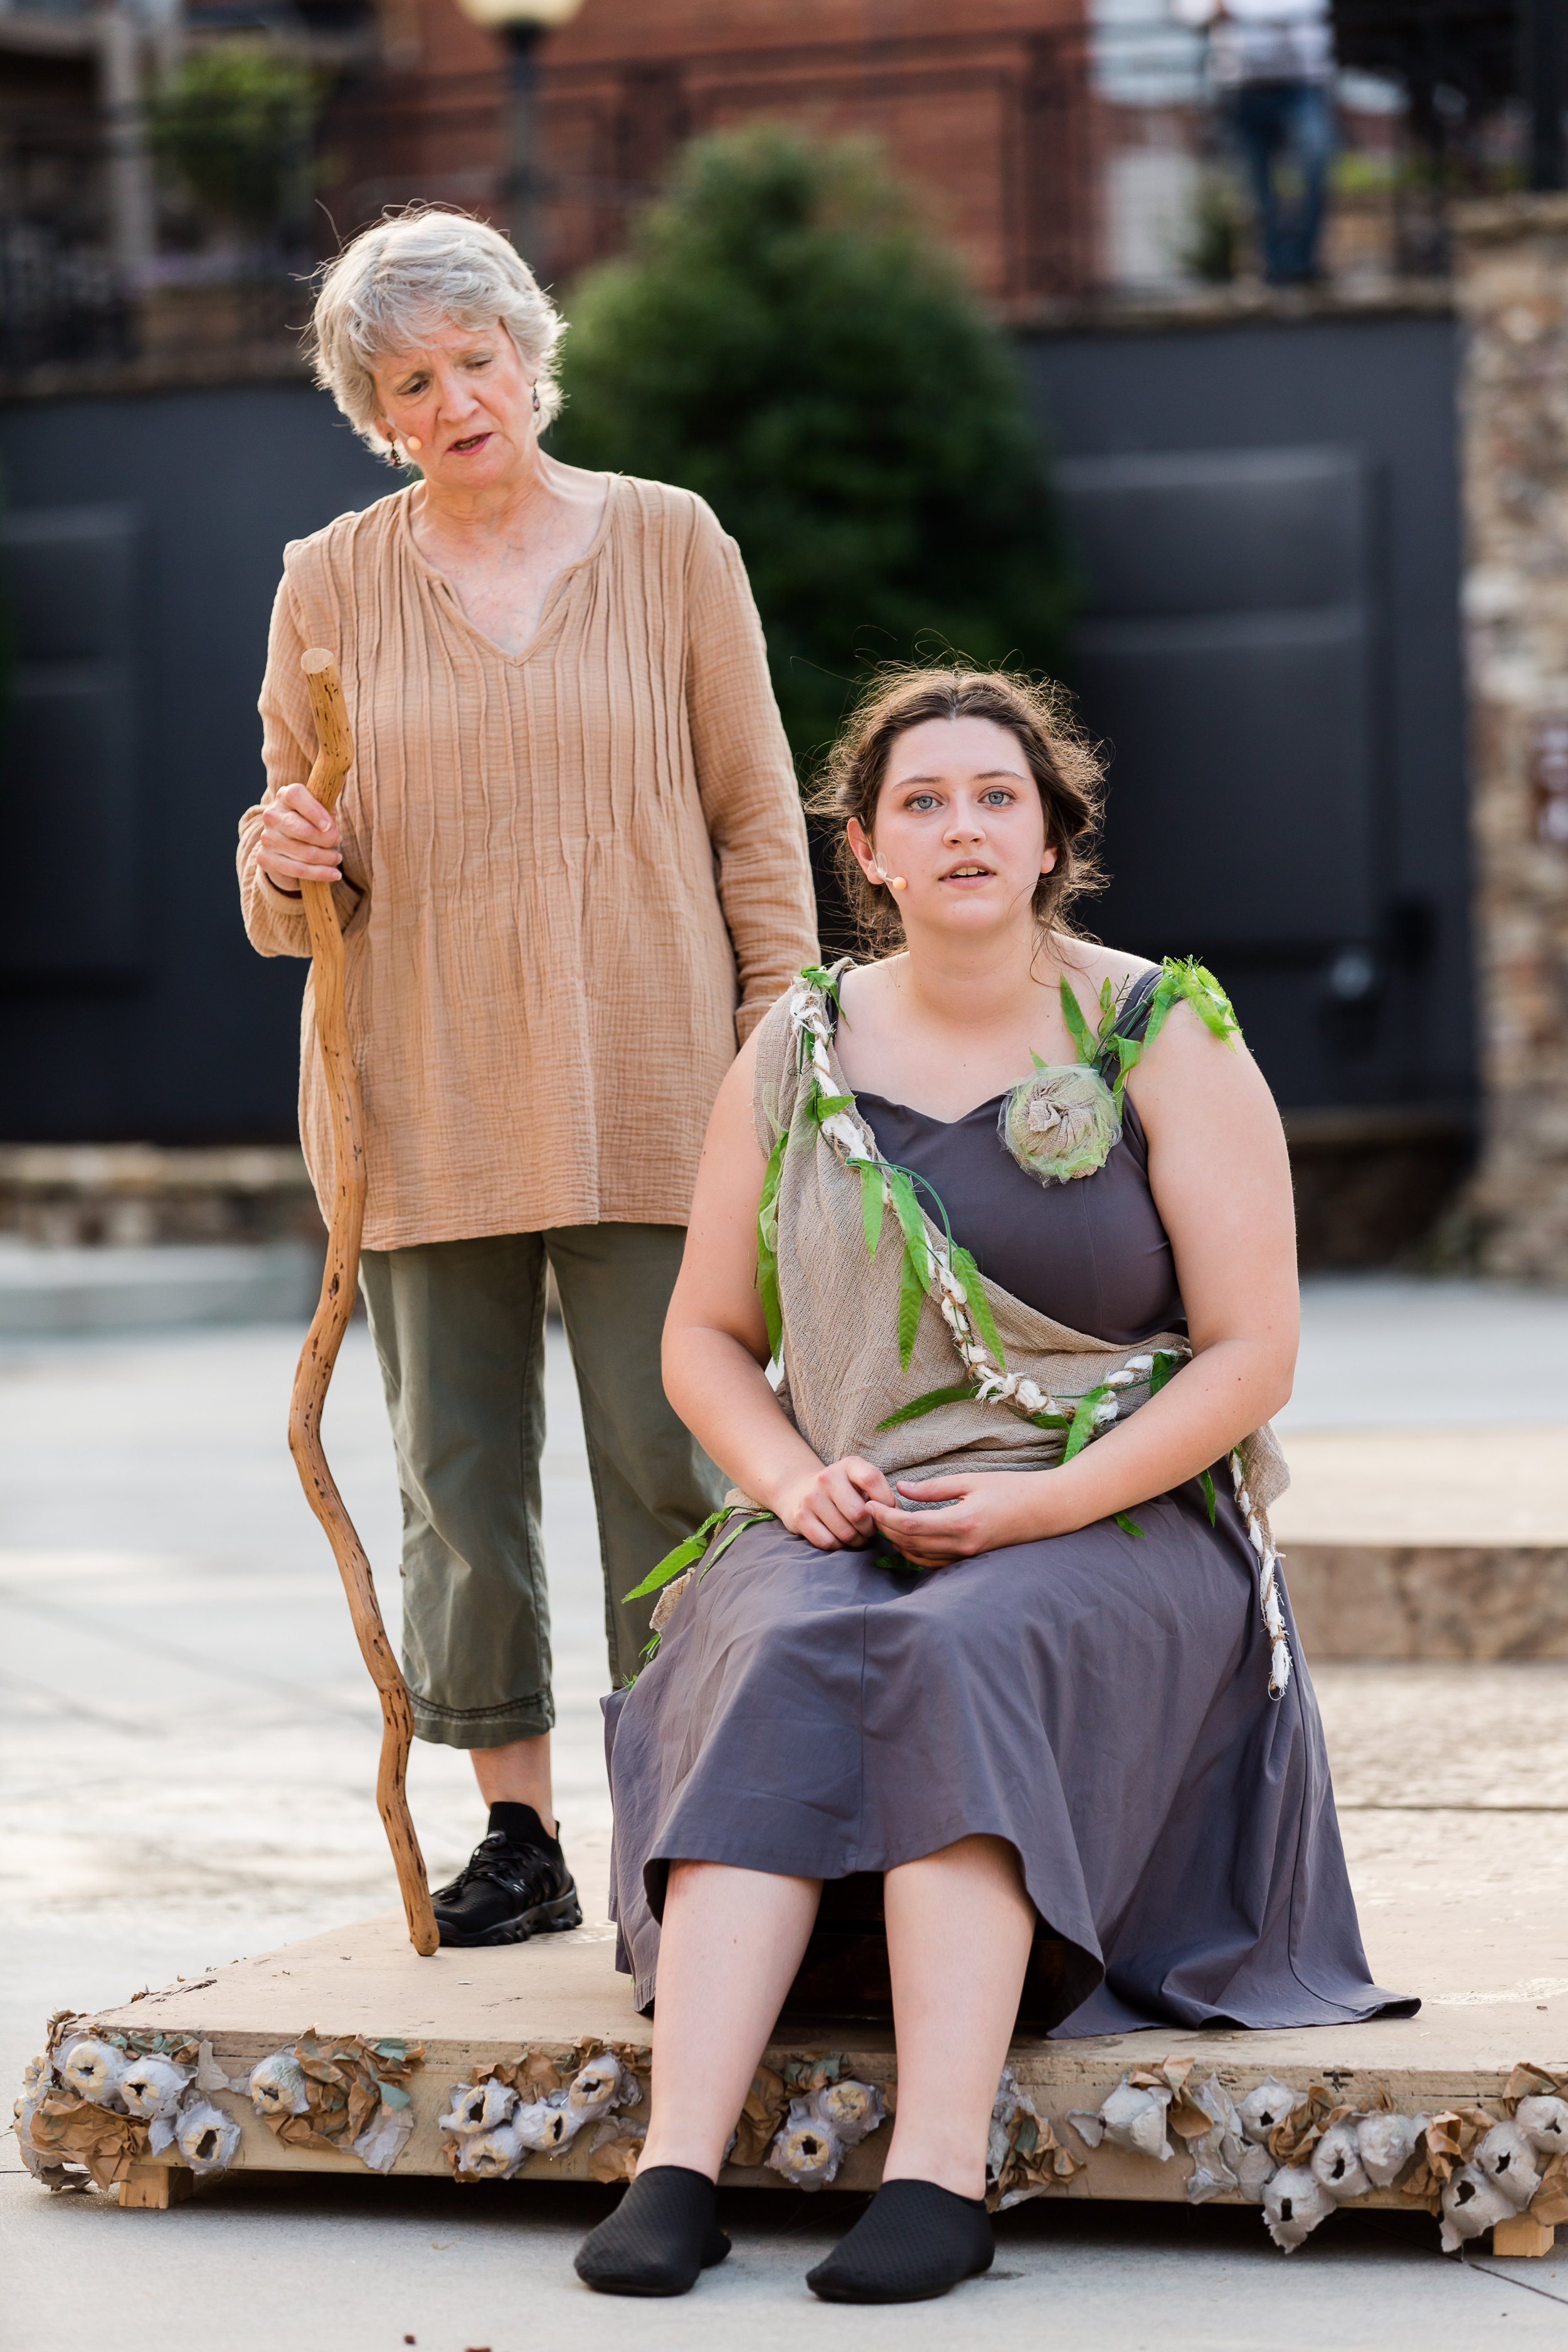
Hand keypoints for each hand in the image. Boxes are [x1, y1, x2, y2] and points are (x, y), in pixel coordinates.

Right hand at [257, 783, 342, 887]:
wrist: (286, 846)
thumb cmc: (310, 822)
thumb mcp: (322, 807)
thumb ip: (330, 793)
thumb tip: (342, 772)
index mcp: (285, 796)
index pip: (296, 795)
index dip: (314, 810)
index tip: (330, 826)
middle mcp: (272, 815)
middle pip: (303, 829)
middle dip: (328, 840)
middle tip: (338, 841)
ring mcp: (267, 837)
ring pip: (305, 853)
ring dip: (328, 858)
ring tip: (337, 857)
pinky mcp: (265, 858)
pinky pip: (297, 870)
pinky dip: (320, 874)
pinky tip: (334, 874)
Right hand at [771, 1454, 897, 1550]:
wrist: (800, 1490)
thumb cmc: (843, 1491)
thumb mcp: (862, 1484)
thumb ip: (884, 1496)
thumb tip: (899, 1516)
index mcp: (849, 1465)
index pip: (872, 1479)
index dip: (886, 1501)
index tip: (886, 1511)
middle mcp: (828, 1477)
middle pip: (859, 1514)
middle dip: (870, 1529)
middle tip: (869, 1529)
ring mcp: (811, 1497)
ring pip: (845, 1533)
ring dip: (856, 1540)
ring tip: (856, 1535)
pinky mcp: (800, 1517)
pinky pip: (828, 1542)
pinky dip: (838, 1546)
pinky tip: (839, 1538)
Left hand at [867, 1470, 1063, 1566]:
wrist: (1047, 1509)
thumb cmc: (1012, 1489)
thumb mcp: (972, 1480)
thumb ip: (934, 1488)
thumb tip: (902, 1489)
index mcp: (961, 1523)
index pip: (910, 1526)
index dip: (884, 1517)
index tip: (869, 1504)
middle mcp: (962, 1546)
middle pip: (909, 1544)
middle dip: (886, 1529)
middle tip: (872, 1510)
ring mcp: (967, 1557)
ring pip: (919, 1557)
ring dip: (898, 1542)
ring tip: (887, 1521)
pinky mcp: (971, 1560)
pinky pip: (934, 1562)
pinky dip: (915, 1551)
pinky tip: (909, 1535)